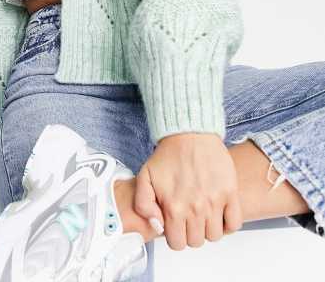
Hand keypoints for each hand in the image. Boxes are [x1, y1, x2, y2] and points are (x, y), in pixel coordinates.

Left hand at [134, 133, 242, 249]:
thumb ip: (143, 205)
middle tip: (188, 217)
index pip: (177, 243)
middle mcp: (196, 208)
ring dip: (208, 228)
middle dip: (190, 232)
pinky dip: (227, 223)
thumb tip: (157, 226)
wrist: (190, 133)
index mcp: (174, 207)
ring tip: (202, 214)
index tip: (176, 224)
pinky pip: (234, 224)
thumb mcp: (145, 176)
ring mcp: (215, 202)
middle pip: (196, 242)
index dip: (175, 235)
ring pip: (215, 236)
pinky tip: (218, 212)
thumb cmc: (169, 154)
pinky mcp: (230, 193)